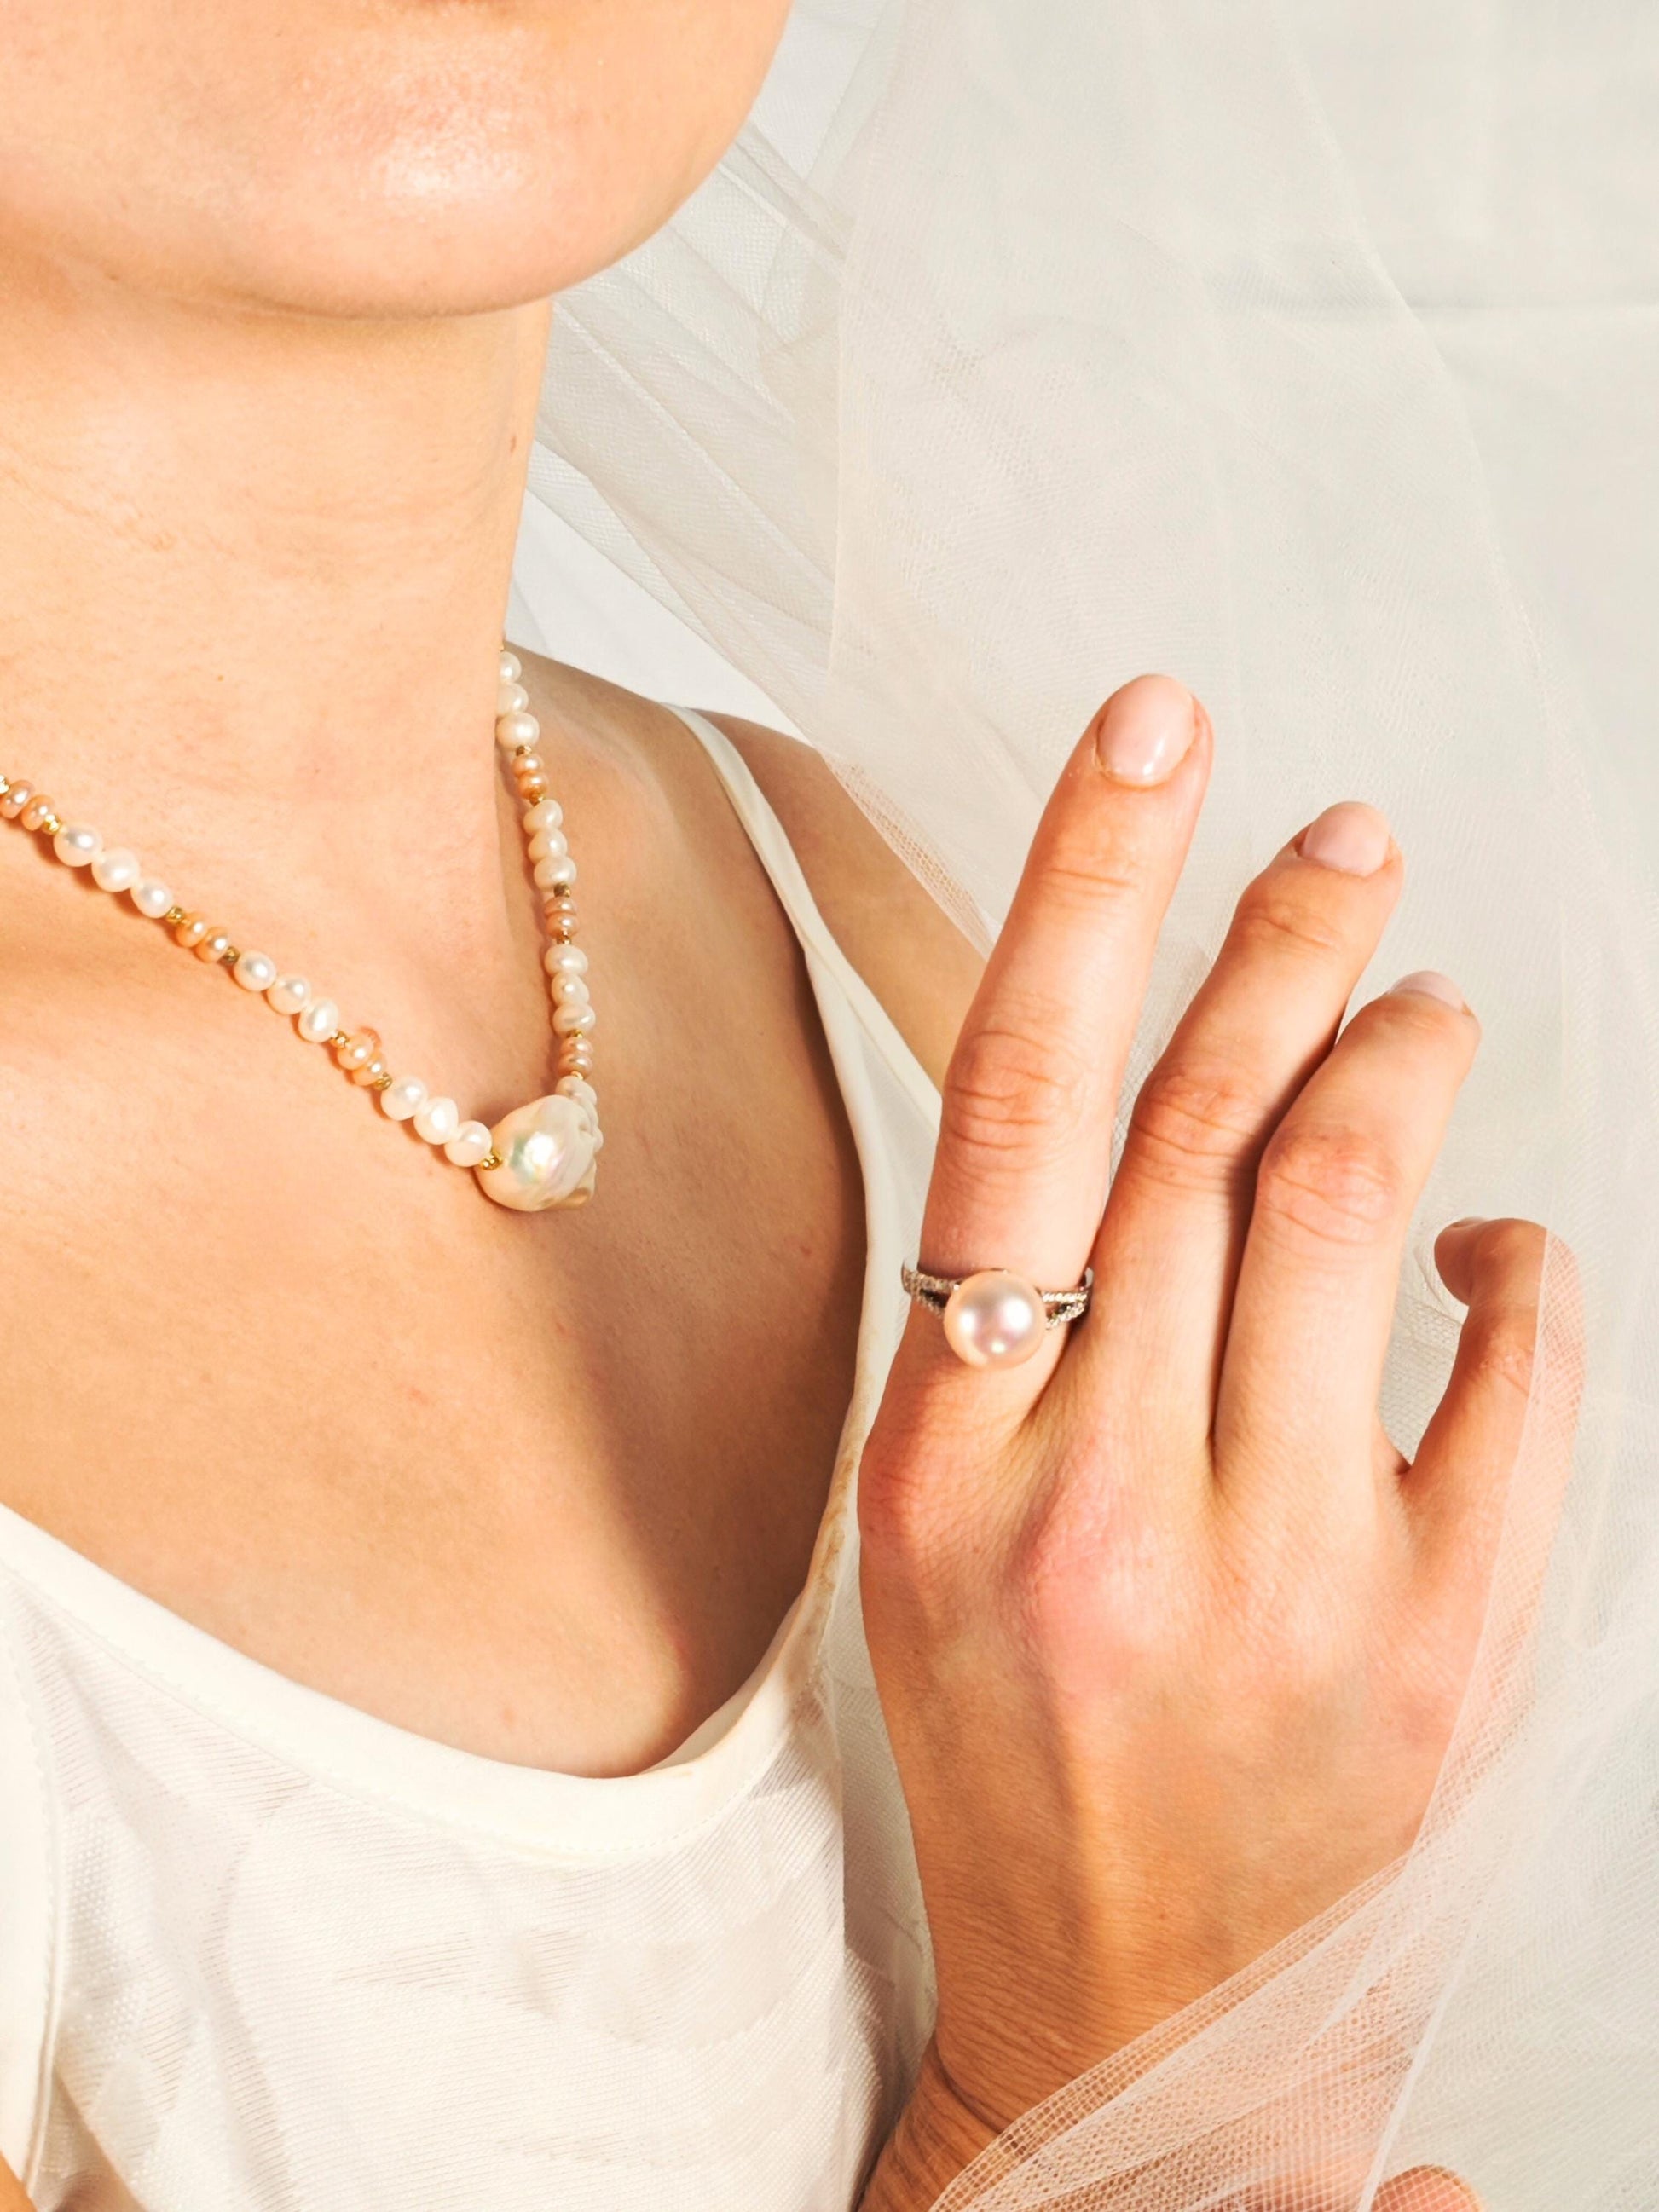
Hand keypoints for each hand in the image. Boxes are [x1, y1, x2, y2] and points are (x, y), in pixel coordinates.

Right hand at [859, 676, 1572, 2196]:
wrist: (1137, 2040)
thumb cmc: (1026, 1766)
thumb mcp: (939, 1545)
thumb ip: (1015, 1336)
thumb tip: (1157, 1109)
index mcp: (947, 1463)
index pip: (1018, 1105)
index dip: (1090, 887)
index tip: (1157, 735)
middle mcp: (1098, 1502)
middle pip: (1197, 1123)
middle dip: (1277, 938)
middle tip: (1339, 836)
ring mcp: (1279, 1578)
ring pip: (1345, 1209)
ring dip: (1394, 1060)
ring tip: (1415, 996)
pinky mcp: (1441, 1648)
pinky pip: (1516, 1375)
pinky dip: (1518, 1261)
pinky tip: (1488, 1247)